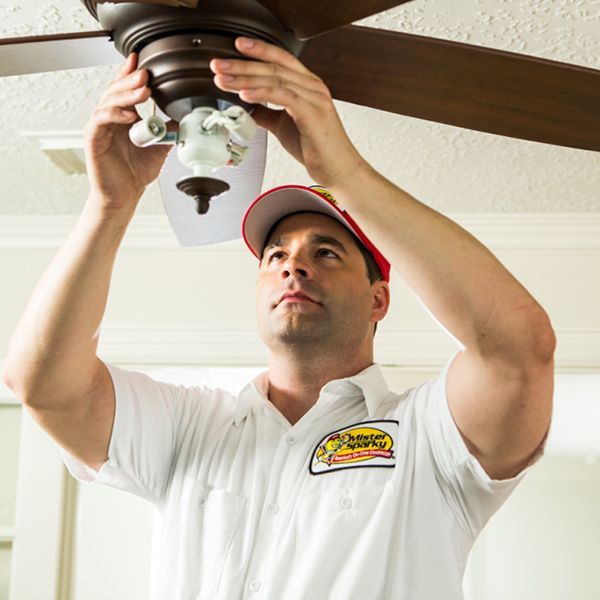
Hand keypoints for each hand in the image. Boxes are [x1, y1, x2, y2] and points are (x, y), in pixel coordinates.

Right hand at [83, 53, 176, 212]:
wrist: (125, 196)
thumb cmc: (136, 173)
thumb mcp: (159, 147)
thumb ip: (168, 130)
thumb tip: (183, 117)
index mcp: (124, 117)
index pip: (125, 89)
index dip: (130, 73)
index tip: (140, 59)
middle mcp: (110, 119)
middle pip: (116, 90)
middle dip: (131, 80)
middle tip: (146, 73)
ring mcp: (100, 127)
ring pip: (109, 101)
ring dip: (126, 94)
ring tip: (143, 91)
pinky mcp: (93, 139)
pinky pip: (100, 120)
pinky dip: (114, 114)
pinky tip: (129, 115)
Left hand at [210, 37, 367, 188]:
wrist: (337, 169)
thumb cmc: (317, 148)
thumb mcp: (285, 126)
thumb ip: (267, 113)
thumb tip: (247, 107)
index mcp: (308, 85)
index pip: (281, 58)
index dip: (259, 49)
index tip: (236, 47)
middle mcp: (313, 87)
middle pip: (273, 66)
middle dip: (242, 64)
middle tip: (218, 64)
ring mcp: (314, 98)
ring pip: (276, 79)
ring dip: (245, 78)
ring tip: (224, 79)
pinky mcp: (312, 113)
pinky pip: (283, 97)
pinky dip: (261, 93)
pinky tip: (244, 94)